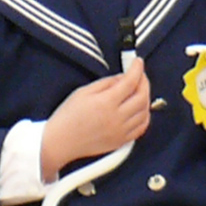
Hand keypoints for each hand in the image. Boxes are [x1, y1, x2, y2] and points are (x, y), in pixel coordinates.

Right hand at [39, 61, 150, 180]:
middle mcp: (116, 117)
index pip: (130, 81)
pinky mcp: (120, 141)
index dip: (137, 69)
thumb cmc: (67, 117)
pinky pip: (142, 127)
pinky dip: (145, 116)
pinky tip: (141, 109)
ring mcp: (120, 131)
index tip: (138, 63)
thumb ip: (105, 83)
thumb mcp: (83, 92)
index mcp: (105, 103)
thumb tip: (122, 77)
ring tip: (140, 91)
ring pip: (145, 112)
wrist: (60, 142)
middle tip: (140, 75)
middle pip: (142, 96)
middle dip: (144, 82)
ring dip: (146, 98)